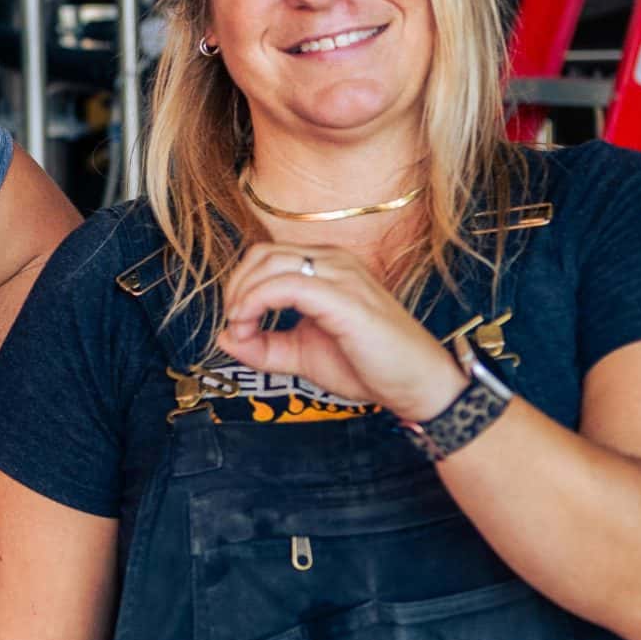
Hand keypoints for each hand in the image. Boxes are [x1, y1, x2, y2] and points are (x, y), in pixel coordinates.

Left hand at [214, 242, 465, 422]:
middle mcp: (335, 261)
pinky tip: (250, 325)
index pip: (266, 257)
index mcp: (327, 267)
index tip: (236, 325)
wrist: (417, 386)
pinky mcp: (345, 297)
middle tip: (235, 325)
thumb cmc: (366, 366)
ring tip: (242, 329)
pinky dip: (258, 302)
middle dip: (236, 287)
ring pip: (271, 263)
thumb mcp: (302, 355)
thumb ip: (263, 346)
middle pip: (262, 254)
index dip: (239, 287)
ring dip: (244, 295)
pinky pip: (288, 285)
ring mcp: (343, 275)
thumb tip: (223, 337)